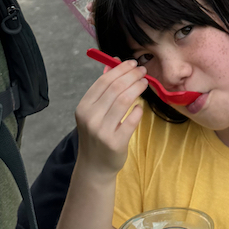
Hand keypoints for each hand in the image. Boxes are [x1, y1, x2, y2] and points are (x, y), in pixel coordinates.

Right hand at [74, 60, 146, 176]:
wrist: (94, 166)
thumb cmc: (96, 135)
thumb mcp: (93, 111)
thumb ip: (103, 88)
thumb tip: (114, 62)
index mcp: (83, 107)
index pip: (103, 82)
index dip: (120, 69)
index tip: (132, 63)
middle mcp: (90, 118)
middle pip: (115, 89)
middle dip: (131, 76)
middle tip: (143, 71)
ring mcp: (102, 131)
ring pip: (124, 101)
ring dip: (137, 88)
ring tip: (144, 83)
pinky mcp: (115, 143)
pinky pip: (131, 121)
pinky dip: (138, 111)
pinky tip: (141, 106)